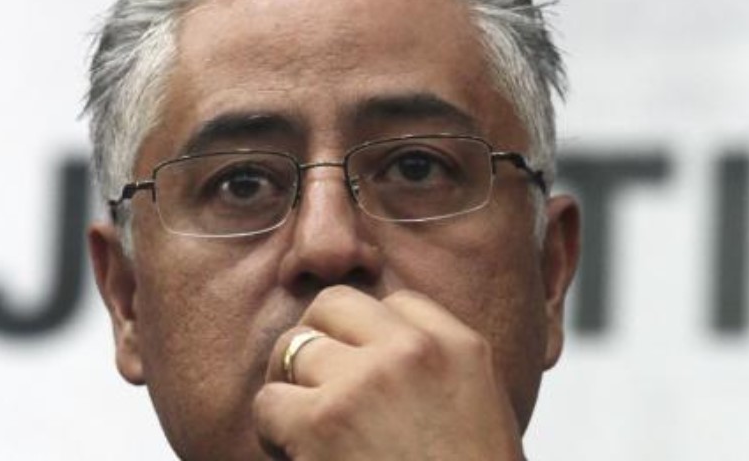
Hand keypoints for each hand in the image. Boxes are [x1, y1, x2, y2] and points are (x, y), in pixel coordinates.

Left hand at [253, 285, 524, 460]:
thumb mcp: (478, 411)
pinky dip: (273, 432)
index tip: (365, 371)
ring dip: (293, 389)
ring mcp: (365, 381)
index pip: (394, 303)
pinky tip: (300, 459)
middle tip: (319, 385)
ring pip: (293, 348)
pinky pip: (269, 402)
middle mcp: (413, 351)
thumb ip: (434, 369)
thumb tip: (378, 349)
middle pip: (334, 306)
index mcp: (459, 347)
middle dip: (318, 341)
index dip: (369, 337)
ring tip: (310, 432)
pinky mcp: (322, 421)